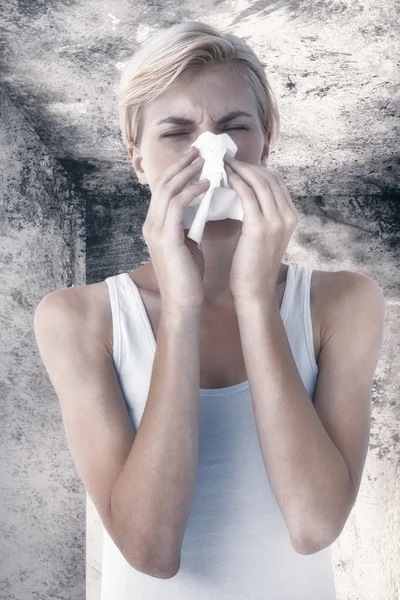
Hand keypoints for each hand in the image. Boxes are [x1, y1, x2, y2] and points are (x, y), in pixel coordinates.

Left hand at [223, 154, 299, 301]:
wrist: (254, 291)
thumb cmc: (253, 266)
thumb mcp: (263, 237)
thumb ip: (260, 215)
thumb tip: (244, 195)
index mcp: (291, 217)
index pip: (276, 181)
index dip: (256, 169)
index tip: (237, 163)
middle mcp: (288, 215)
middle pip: (270, 177)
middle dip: (247, 164)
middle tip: (226, 158)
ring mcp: (277, 220)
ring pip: (259, 181)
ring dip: (239, 169)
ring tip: (222, 164)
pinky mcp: (260, 227)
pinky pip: (247, 194)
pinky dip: (235, 182)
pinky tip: (223, 178)